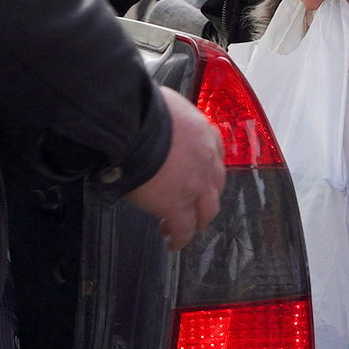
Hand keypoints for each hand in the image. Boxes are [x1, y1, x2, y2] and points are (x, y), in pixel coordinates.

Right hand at [124, 89, 227, 249]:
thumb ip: (163, 118)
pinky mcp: (177, 205)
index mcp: (202, 132)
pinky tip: (173, 243)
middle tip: (196, 206)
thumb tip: (147, 117)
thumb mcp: (160, 105)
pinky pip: (183, 228)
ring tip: (185, 228)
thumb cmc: (139, 109)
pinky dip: (180, 238)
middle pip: (215, 185)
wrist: (133, 125)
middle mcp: (206, 159)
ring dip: (197, 220)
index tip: (201, 175)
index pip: (214, 153)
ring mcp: (196, 184)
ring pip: (206, 210)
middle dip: (207, 198)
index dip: (207, 168)